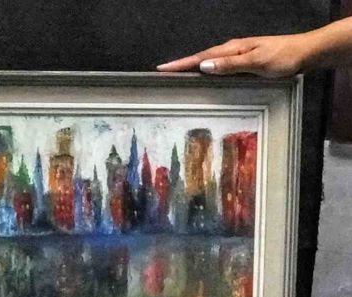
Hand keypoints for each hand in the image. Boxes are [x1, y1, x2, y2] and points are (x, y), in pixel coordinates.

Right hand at [157, 34, 312, 76]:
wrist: (304, 53)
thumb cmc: (282, 58)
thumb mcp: (256, 62)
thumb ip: (230, 65)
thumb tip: (204, 66)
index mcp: (232, 49)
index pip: (200, 57)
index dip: (181, 63)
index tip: (162, 68)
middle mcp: (232, 50)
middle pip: (201, 58)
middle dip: (182, 64)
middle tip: (164, 72)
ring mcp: (238, 55)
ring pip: (209, 61)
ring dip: (192, 67)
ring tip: (177, 74)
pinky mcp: (243, 62)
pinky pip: (219, 66)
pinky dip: (207, 70)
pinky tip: (205, 76)